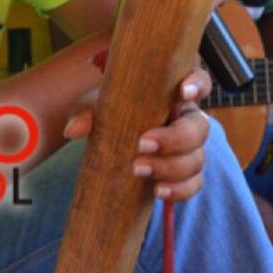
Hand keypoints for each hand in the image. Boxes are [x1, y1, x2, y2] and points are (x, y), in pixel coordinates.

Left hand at [63, 68, 212, 201]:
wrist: (112, 144)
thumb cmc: (111, 114)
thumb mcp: (97, 107)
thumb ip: (88, 112)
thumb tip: (73, 129)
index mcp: (174, 94)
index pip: (200, 81)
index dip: (197, 85)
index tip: (182, 92)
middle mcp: (188, 119)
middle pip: (200, 128)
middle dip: (175, 139)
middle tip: (142, 144)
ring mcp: (191, 149)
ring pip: (197, 158)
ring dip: (170, 167)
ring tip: (137, 170)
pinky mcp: (186, 175)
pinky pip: (194, 184)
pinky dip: (179, 190)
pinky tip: (158, 192)